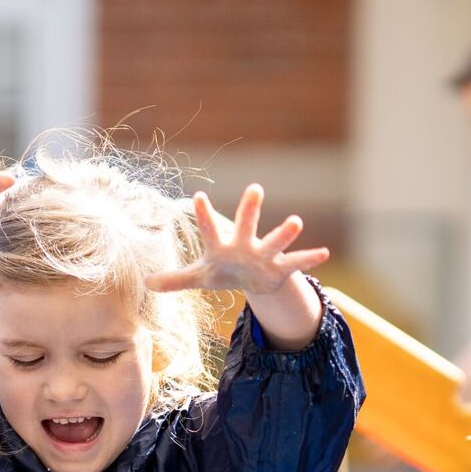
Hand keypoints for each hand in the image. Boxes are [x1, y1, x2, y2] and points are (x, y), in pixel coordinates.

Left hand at [146, 184, 328, 296]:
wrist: (254, 283)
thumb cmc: (225, 273)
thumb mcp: (199, 278)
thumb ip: (175, 280)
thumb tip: (147, 283)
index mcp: (222, 246)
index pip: (210, 229)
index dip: (204, 214)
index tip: (198, 196)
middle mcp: (245, 245)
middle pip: (246, 224)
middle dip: (250, 209)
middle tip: (255, 188)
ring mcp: (264, 255)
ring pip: (275, 241)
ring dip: (284, 233)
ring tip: (295, 221)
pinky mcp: (281, 268)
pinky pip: (296, 262)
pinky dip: (309, 258)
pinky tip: (324, 252)